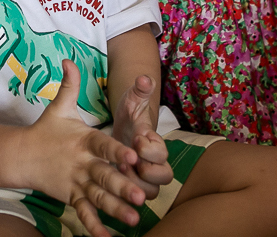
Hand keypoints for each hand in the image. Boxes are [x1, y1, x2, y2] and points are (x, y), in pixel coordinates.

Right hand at [24, 60, 145, 235]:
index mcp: (84, 141)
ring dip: (115, 210)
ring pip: (98, 198)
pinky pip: (83, 213)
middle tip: (142, 196)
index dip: (117, 152)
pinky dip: (94, 226)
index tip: (133, 157)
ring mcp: (76, 182)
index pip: (103, 146)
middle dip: (123, 187)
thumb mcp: (59, 107)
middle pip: (104, 177)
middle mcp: (81, 164)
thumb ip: (69, 85)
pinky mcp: (70, 197)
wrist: (20, 155)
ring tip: (135, 219)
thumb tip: (68, 59)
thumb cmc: (46, 131)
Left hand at [110, 74, 172, 198]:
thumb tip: (144, 77)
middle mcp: (155, 162)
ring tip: (117, 174)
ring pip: (152, 192)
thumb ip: (140, 90)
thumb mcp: (133, 100)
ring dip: (136, 185)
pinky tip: (112, 187)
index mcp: (156, 142)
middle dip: (147, 172)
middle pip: (164, 177)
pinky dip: (126, 196)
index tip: (135, 138)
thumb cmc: (131, 114)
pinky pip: (136, 198)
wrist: (125, 127)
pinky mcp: (133, 184)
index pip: (162, 153)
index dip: (149, 148)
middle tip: (126, 162)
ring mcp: (145, 175)